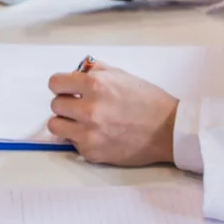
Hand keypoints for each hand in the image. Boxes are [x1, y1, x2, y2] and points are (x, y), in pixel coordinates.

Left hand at [47, 61, 178, 165]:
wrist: (169, 131)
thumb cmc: (148, 101)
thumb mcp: (122, 76)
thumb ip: (96, 71)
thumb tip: (77, 71)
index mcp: (96, 85)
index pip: (55, 83)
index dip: (62, 86)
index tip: (69, 90)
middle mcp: (89, 109)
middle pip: (55, 105)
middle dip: (66, 103)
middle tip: (80, 106)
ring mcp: (88, 133)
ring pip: (55, 125)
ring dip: (66, 122)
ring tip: (80, 121)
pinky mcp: (91, 152)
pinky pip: (72, 142)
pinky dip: (80, 138)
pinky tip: (97, 135)